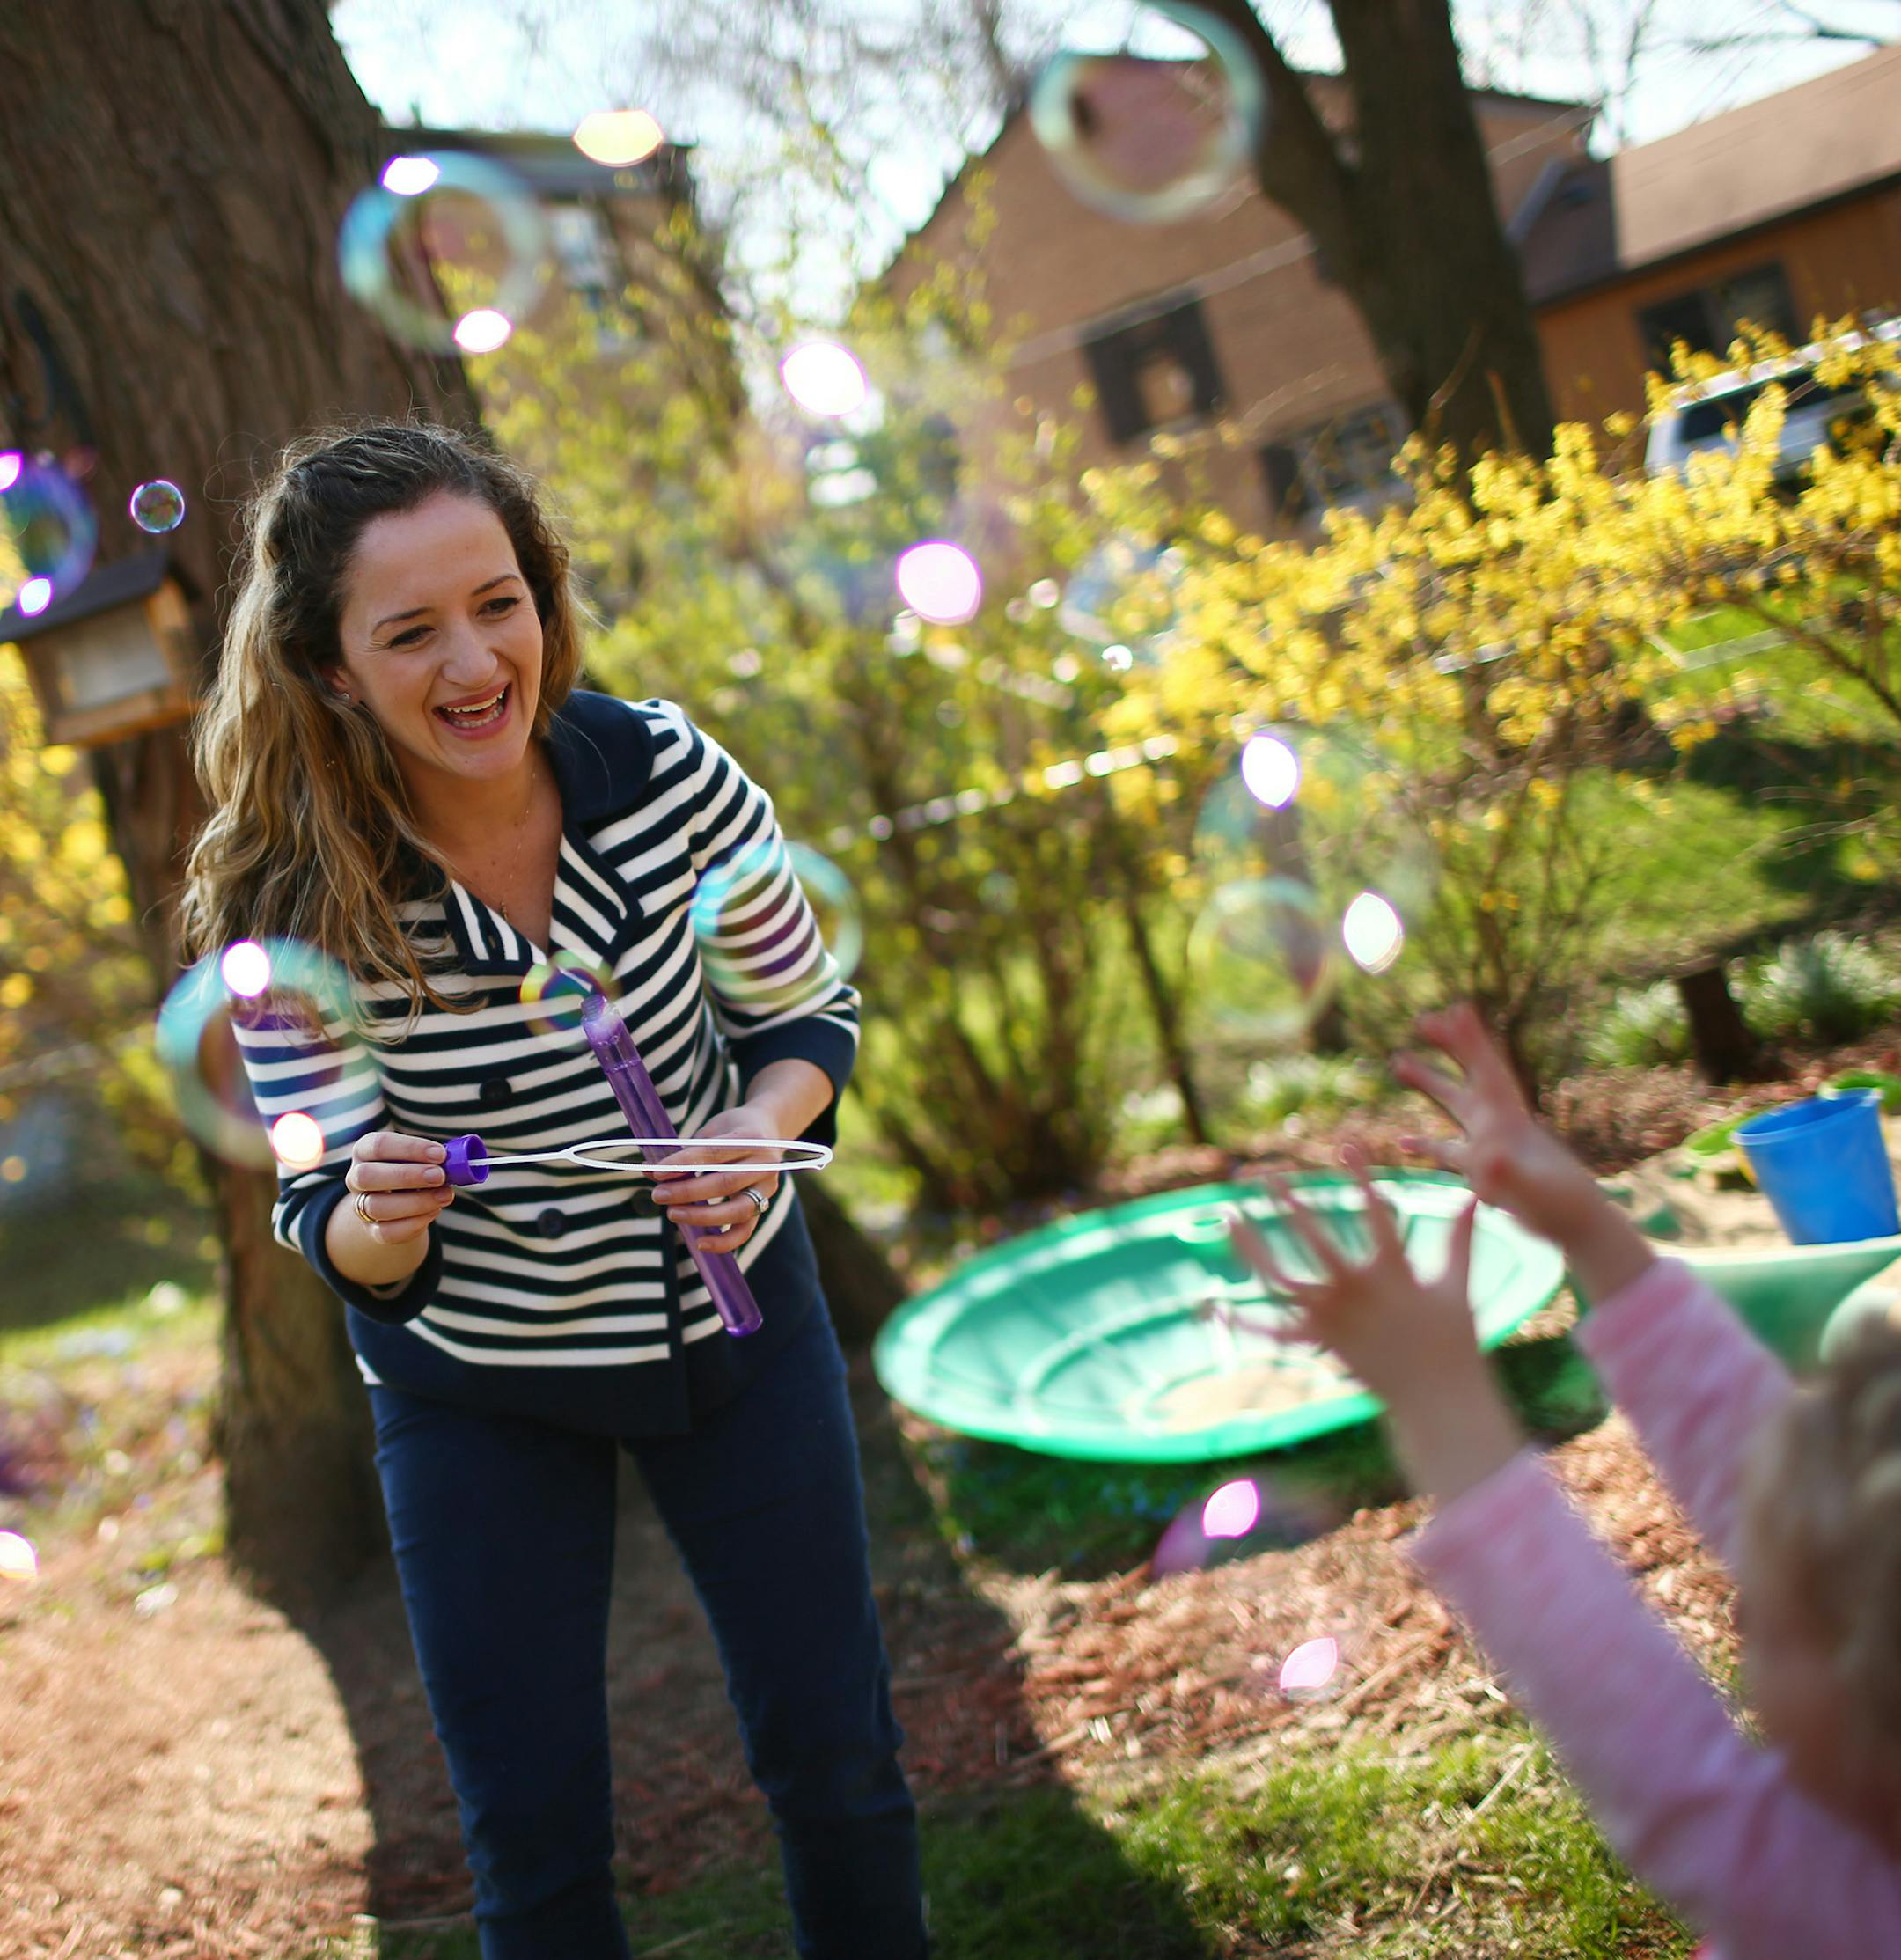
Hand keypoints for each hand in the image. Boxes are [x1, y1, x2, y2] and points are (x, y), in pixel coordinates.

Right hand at [343, 1129, 453, 1246]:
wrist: (400, 1201)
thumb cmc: (414, 1169)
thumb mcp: (420, 1157)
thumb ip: (434, 1157)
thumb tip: (459, 1161)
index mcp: (365, 1151)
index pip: (379, 1145)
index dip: (411, 1148)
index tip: (440, 1154)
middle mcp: (356, 1177)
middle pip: (367, 1176)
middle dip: (407, 1176)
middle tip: (440, 1176)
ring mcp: (360, 1206)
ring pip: (377, 1207)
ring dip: (416, 1202)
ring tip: (445, 1195)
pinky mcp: (372, 1230)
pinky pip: (387, 1232)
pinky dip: (415, 1223)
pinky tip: (434, 1211)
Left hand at [650, 1103, 781, 1251]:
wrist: (768, 1129)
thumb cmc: (732, 1130)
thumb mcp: (711, 1131)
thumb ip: (685, 1152)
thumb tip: (650, 1172)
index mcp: (750, 1138)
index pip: (713, 1152)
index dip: (683, 1163)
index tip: (657, 1172)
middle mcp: (764, 1164)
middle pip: (725, 1182)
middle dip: (687, 1192)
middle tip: (658, 1195)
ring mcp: (767, 1187)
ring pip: (737, 1209)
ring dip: (702, 1216)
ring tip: (672, 1214)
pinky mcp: (765, 1206)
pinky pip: (745, 1230)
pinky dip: (724, 1241)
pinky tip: (700, 1243)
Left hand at [1226, 1158, 1523, 1503]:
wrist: (1438, 1400)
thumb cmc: (1452, 1340)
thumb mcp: (1456, 1286)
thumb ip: (1459, 1239)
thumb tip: (1475, 1197)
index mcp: (1392, 1272)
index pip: (1374, 1212)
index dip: (1360, 1175)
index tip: (1346, 1142)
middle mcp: (1356, 1292)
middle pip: (1314, 1239)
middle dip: (1288, 1203)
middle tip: (1265, 1173)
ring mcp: (1334, 1319)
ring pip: (1281, 1280)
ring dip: (1252, 1249)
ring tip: (1229, 1217)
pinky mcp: (1321, 1343)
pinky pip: (1277, 1334)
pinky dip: (1247, 1324)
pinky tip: (1217, 1306)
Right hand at [1395, 1004, 1600, 1241]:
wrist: (1579, 1226)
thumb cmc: (1562, 1207)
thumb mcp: (1534, 1190)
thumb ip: (1509, 1174)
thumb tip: (1486, 1156)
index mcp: (1509, 1121)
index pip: (1487, 1071)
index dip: (1471, 1040)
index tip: (1456, 1008)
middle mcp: (1499, 1125)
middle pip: (1468, 1076)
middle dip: (1448, 1046)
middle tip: (1423, 1019)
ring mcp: (1492, 1144)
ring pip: (1454, 1105)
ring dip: (1430, 1083)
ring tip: (1398, 1061)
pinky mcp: (1486, 1169)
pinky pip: (1449, 1151)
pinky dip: (1427, 1144)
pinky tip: (1405, 1143)